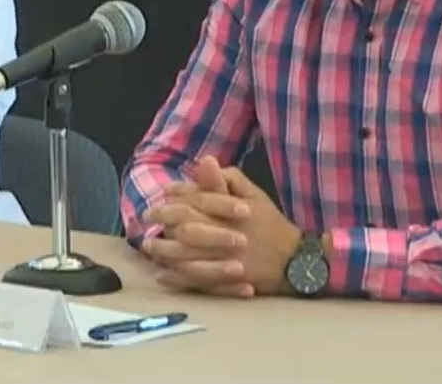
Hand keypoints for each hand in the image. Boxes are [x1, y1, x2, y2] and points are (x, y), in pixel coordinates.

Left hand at [140, 156, 302, 297]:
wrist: (296, 262)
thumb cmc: (271, 225)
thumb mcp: (255, 196)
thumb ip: (229, 179)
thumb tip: (206, 160)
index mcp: (230, 212)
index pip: (195, 200)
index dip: (176, 196)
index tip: (162, 193)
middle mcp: (224, 235)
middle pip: (185, 227)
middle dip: (163, 220)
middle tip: (146, 218)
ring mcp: (224, 260)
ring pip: (187, 255)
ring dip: (164, 250)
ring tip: (148, 246)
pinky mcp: (226, 282)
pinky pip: (195, 281)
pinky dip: (177, 279)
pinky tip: (162, 275)